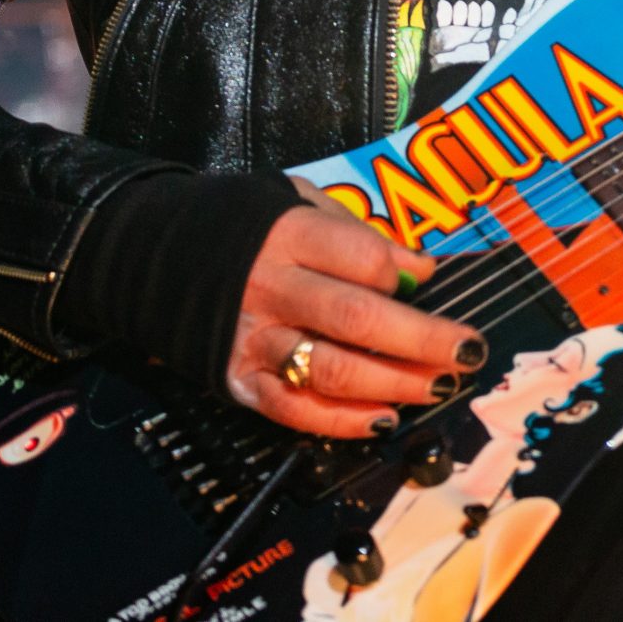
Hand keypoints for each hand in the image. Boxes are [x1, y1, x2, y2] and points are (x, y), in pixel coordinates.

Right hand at [225, 182, 485, 437]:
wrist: (154, 257)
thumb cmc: (245, 228)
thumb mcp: (296, 201)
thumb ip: (357, 233)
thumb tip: (418, 269)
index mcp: (290, 237)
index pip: (362, 260)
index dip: (404, 273)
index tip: (432, 281)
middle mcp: (273, 291)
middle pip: (357, 320)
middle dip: (422, 341)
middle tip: (468, 353)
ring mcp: (255, 341)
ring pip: (331, 372)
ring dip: (394, 385)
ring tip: (439, 387)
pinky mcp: (238, 382)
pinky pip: (295, 411)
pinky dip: (342, 422)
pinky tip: (383, 418)